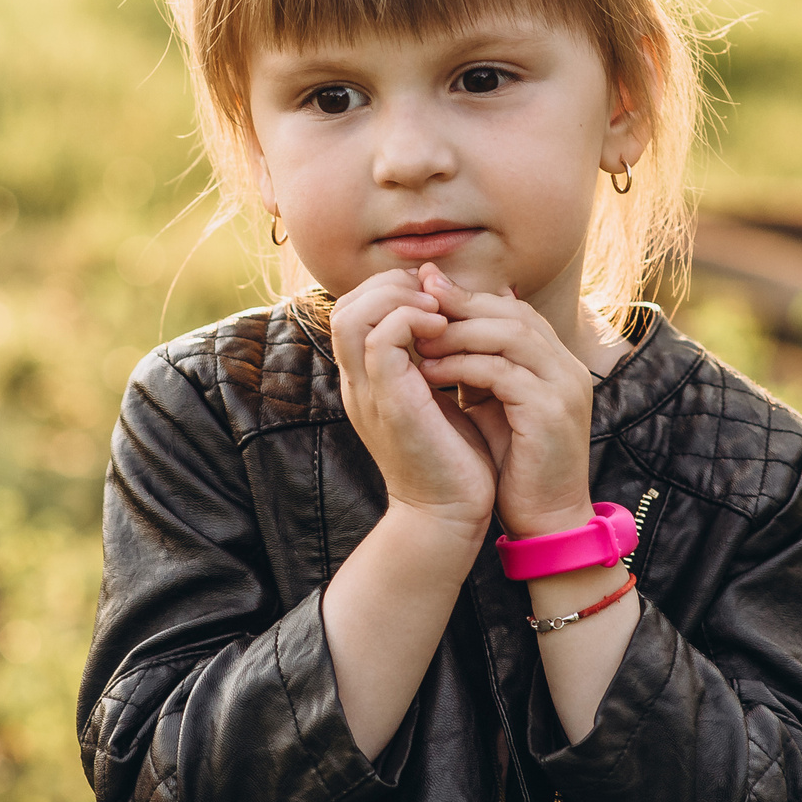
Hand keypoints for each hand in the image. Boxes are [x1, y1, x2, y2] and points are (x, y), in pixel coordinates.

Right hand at [330, 267, 498, 538]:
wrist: (451, 516)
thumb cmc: (455, 460)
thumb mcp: (442, 398)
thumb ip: (437, 361)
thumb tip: (455, 318)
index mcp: (369, 381)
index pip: (355, 310)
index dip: (392, 289)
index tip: (436, 297)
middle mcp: (359, 383)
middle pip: (346, 305)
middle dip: (392, 286)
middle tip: (437, 298)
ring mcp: (367, 393)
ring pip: (353, 315)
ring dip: (398, 299)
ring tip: (439, 311)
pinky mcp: (388, 402)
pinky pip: (379, 341)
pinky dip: (410, 322)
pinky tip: (443, 330)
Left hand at [408, 262, 594, 538]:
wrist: (546, 521)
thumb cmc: (514, 466)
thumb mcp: (493, 405)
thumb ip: (476, 367)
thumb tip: (437, 330)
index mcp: (556, 362)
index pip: (513, 308)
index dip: (468, 298)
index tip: (423, 292)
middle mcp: (567, 367)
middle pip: (512, 312)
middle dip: (460, 304)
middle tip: (414, 299)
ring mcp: (564, 387)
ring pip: (508, 334)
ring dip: (456, 332)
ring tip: (415, 337)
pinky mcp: (550, 411)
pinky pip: (501, 372)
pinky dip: (461, 366)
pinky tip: (428, 372)